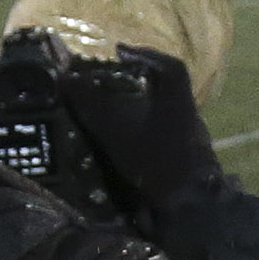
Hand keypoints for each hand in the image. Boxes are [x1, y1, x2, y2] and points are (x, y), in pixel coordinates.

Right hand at [49, 44, 221, 219]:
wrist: (190, 206)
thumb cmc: (158, 162)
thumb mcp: (120, 132)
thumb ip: (94, 106)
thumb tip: (66, 79)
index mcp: (178, 100)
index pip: (170, 66)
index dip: (145, 55)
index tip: (121, 53)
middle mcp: (188, 114)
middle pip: (168, 88)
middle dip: (142, 82)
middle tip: (114, 81)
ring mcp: (191, 138)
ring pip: (167, 112)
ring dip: (144, 107)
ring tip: (115, 110)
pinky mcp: (188, 158)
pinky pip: (167, 133)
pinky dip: (148, 129)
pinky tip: (128, 139)